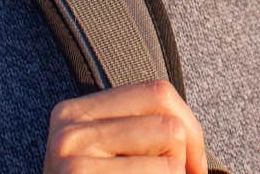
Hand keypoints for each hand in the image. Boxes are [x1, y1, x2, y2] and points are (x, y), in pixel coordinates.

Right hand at [42, 79, 207, 173]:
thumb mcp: (114, 160)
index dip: (190, 130)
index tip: (189, 167)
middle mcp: (68, 127)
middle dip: (183, 160)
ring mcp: (71, 152)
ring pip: (170, 143)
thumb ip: (140, 134)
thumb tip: (191, 136)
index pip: (158, 93)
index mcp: (75, 113)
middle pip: (168, 120)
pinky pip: (162, 173)